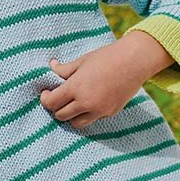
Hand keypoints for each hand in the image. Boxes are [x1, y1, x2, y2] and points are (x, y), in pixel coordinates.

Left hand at [40, 33, 171, 128]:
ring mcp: (99, 110)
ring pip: (76, 123)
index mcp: (76, 87)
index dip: (45, 99)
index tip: (46, 93)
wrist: (134, 61)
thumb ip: (65, 69)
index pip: (51, 103)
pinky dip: (87, 114)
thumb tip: (52, 66)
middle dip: (56, 108)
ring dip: (71, 116)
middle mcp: (86, 102)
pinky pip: (93, 119)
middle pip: (61, 116)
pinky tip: (89, 102)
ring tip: (72, 104)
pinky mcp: (110, 113)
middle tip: (58, 99)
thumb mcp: (82, 61)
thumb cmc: (107, 57)